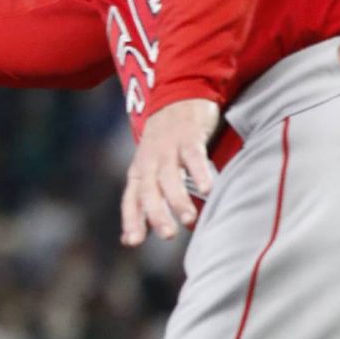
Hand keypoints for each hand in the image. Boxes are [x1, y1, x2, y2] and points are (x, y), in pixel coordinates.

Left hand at [120, 99, 219, 246]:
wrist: (175, 96)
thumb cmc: (164, 143)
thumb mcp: (152, 170)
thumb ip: (150, 201)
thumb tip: (148, 236)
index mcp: (140, 171)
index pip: (131, 199)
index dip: (131, 219)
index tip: (132, 242)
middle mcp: (151, 161)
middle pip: (149, 191)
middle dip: (156, 213)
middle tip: (168, 235)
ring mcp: (169, 148)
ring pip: (170, 176)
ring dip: (178, 198)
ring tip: (189, 219)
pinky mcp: (188, 136)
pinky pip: (193, 156)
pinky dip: (199, 172)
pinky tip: (208, 188)